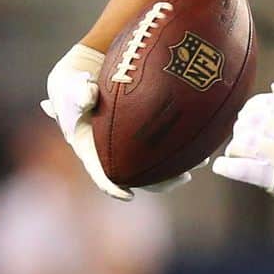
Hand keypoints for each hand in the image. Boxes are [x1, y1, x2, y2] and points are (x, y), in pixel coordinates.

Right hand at [42, 44, 194, 199]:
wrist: (79, 78)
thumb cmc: (73, 85)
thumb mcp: (70, 86)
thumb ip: (78, 92)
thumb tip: (88, 96)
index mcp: (91, 151)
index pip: (102, 175)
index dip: (113, 187)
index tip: (128, 196)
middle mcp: (111, 153)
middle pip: (138, 175)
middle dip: (162, 181)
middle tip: (185, 177)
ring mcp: (128, 145)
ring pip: (155, 163)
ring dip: (178, 166)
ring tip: (203, 160)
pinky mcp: (140, 134)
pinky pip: (162, 144)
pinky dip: (180, 145)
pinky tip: (202, 140)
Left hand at [212, 82, 273, 239]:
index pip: (259, 104)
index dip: (250, 111)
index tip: (251, 119)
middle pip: (247, 123)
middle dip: (241, 128)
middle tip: (244, 137)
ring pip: (240, 143)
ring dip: (234, 147)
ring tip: (236, 153)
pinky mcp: (268, 176)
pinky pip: (239, 169)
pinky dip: (226, 167)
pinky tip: (222, 166)